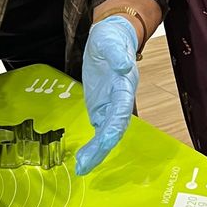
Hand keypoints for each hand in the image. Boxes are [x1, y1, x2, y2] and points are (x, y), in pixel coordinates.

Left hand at [75, 16, 138, 175]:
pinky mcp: (101, 109)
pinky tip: (82, 160)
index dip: (115, 125)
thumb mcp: (110, 40)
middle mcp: (120, 100)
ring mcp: (111, 107)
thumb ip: (116, 53)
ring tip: (81, 168)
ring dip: (96, 152)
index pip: (121, 109)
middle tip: (85, 165)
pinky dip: (92, 147)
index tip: (106, 139)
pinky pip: (99, 132)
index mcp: (125, 85)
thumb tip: (124, 66)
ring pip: (107, 134)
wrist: (110, 39)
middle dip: (102, 147)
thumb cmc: (111, 39)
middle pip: (115, 128)